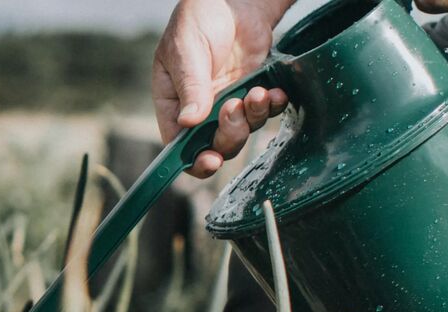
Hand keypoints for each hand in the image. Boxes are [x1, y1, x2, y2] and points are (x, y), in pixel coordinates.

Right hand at [152, 0, 293, 177]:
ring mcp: (228, 102)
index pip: (178, 145)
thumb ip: (190, 86)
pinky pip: (265, 113)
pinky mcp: (252, 92)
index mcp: (173, 102)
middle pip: (214, 144)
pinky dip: (271, 106)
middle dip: (229, 134)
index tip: (210, 159)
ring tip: (256, 92)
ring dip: (253, 118)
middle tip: (235, 108)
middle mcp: (200, 109)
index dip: (193, 160)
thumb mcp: (186, 50)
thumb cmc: (199, 19)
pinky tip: (274, 92)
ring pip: (243, 132)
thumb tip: (188, 122)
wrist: (235, 1)